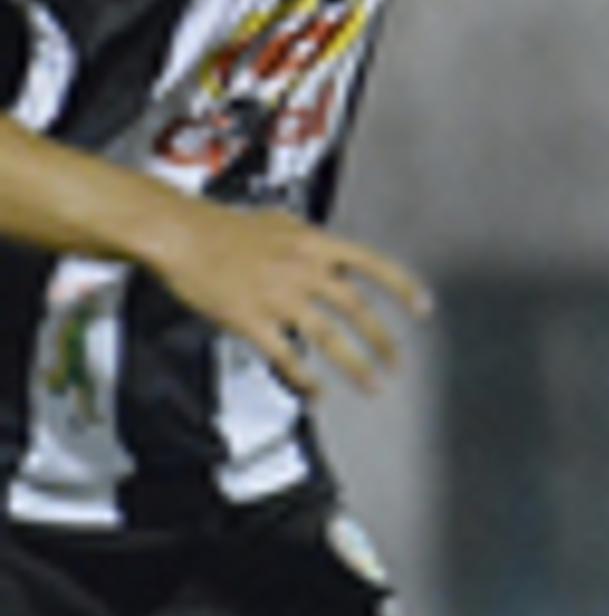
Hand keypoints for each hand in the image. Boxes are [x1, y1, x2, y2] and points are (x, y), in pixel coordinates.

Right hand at [147, 204, 427, 397]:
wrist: (178, 233)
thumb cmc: (222, 226)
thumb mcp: (280, 223)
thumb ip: (312, 243)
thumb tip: (334, 257)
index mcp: (315, 244)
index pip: (374, 264)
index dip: (403, 287)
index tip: (423, 308)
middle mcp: (303, 270)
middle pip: (357, 310)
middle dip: (383, 340)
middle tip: (398, 363)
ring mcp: (278, 297)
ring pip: (330, 338)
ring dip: (357, 365)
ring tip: (374, 385)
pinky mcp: (251, 320)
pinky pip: (287, 356)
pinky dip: (305, 378)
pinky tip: (316, 392)